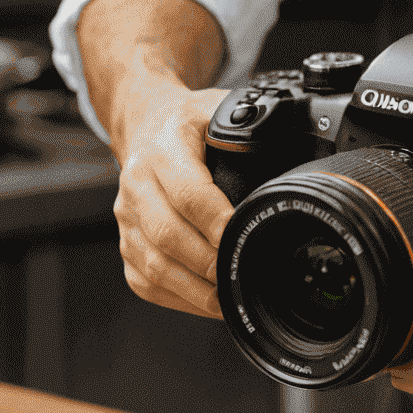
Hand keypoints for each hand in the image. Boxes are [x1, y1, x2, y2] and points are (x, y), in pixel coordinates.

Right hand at [112, 83, 233, 318]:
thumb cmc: (188, 123)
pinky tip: (206, 301)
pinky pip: (146, 281)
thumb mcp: (219, 111)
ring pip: (155, 265)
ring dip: (194, 289)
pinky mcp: (125, 244)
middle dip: (210, 263)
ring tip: (229, 298)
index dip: (217, 222)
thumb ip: (251, 132)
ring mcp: (126, 218)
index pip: (188, 193)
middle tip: (243, 277)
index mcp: (162, 150)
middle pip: (169, 236)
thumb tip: (288, 165)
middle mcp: (136, 184)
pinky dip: (178, 298)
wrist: (147, 125)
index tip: (243, 239)